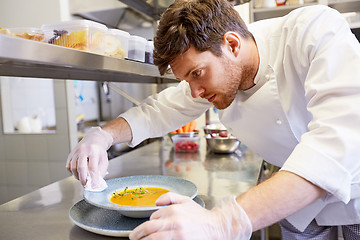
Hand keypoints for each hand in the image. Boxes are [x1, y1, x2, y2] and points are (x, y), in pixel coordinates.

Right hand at [66, 127, 112, 187]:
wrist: (94, 139)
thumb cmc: (99, 151)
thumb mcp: (104, 160)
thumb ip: (101, 171)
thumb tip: (96, 183)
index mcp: (94, 151)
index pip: (93, 167)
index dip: (93, 178)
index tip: (94, 186)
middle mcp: (83, 150)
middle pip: (80, 167)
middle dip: (83, 179)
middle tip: (86, 185)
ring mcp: (76, 151)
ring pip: (73, 167)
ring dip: (78, 176)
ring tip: (83, 178)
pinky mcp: (70, 154)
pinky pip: (69, 166)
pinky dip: (73, 172)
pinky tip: (78, 172)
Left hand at [129, 192, 251, 239]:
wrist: (216, 227)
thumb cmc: (200, 216)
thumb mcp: (185, 200)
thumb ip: (169, 197)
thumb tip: (156, 202)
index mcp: (173, 210)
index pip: (153, 217)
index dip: (148, 223)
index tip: (145, 228)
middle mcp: (174, 222)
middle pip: (149, 229)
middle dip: (138, 234)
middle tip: (133, 237)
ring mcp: (177, 235)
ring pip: (153, 239)